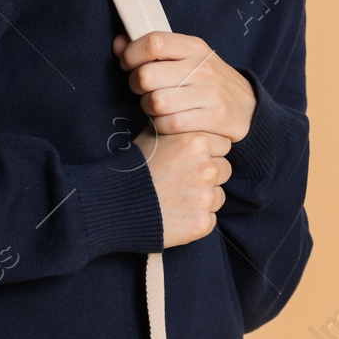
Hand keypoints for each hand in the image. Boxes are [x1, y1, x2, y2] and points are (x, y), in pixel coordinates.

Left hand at [113, 31, 256, 143]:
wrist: (249, 106)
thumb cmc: (208, 81)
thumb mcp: (186, 57)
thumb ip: (152, 50)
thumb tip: (118, 43)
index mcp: (194, 47)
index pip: (153, 42)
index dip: (132, 54)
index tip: (128, 64)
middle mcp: (202, 68)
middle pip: (147, 76)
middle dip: (136, 85)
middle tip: (143, 89)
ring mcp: (210, 94)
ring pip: (155, 102)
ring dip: (148, 108)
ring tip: (157, 106)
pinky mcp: (214, 119)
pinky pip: (169, 124)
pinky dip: (161, 126)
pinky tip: (167, 121)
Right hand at [132, 125, 230, 246]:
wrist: (114, 204)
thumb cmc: (132, 166)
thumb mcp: (152, 134)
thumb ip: (177, 127)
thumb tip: (185, 116)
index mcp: (198, 141)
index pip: (222, 145)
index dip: (207, 152)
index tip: (189, 161)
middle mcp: (208, 167)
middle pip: (224, 169)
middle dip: (208, 175)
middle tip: (182, 181)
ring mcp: (206, 197)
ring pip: (217, 195)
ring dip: (203, 197)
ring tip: (176, 198)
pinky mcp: (203, 222)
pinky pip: (208, 218)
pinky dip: (195, 218)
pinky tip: (175, 215)